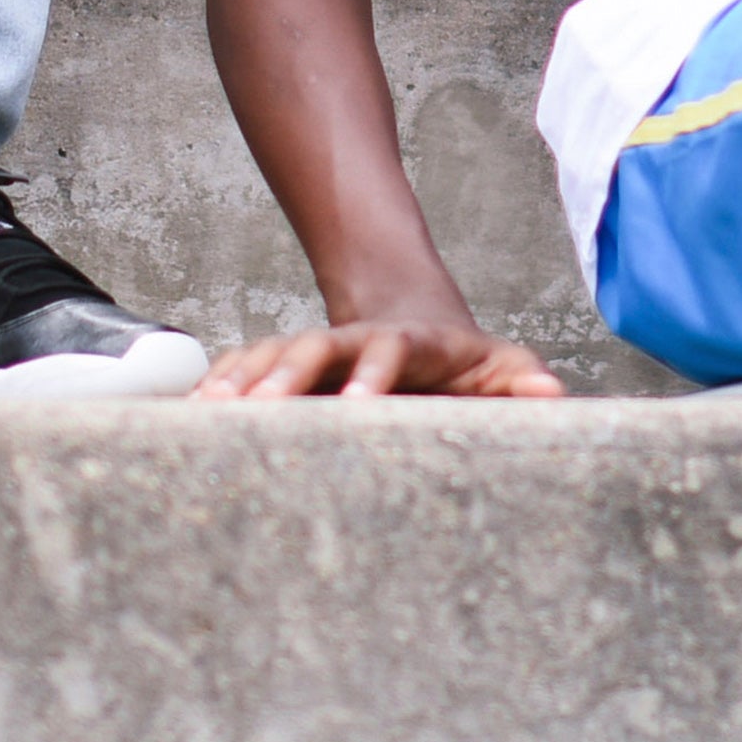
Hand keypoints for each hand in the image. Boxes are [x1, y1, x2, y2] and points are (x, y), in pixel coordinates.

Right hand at [194, 317, 564, 399]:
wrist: (413, 323)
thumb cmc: (460, 364)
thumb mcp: (498, 367)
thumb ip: (522, 380)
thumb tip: (554, 393)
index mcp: (406, 345)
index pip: (388, 350)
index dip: (373, 374)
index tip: (360, 404)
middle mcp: (352, 342)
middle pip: (315, 347)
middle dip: (287, 376)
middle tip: (260, 411)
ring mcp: (315, 351)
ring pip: (271, 355)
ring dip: (242, 380)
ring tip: (209, 412)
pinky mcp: (285, 368)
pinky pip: (244, 371)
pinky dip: (217, 388)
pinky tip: (187, 419)